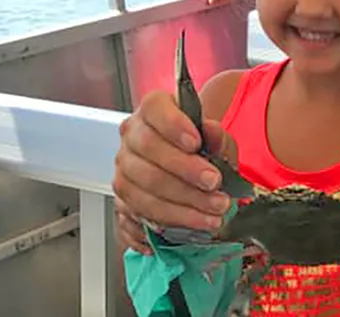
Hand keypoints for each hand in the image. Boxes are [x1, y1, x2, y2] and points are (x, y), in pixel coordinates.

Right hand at [111, 91, 236, 249]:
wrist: (189, 166)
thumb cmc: (201, 149)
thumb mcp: (217, 139)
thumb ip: (216, 136)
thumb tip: (211, 132)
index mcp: (153, 111)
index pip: (154, 109)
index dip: (173, 126)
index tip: (196, 143)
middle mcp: (131, 138)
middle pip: (148, 152)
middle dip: (185, 173)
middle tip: (214, 185)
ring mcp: (123, 171)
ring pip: (142, 190)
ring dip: (180, 206)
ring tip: (212, 214)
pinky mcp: (122, 201)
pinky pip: (134, 219)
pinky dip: (161, 227)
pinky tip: (185, 231)